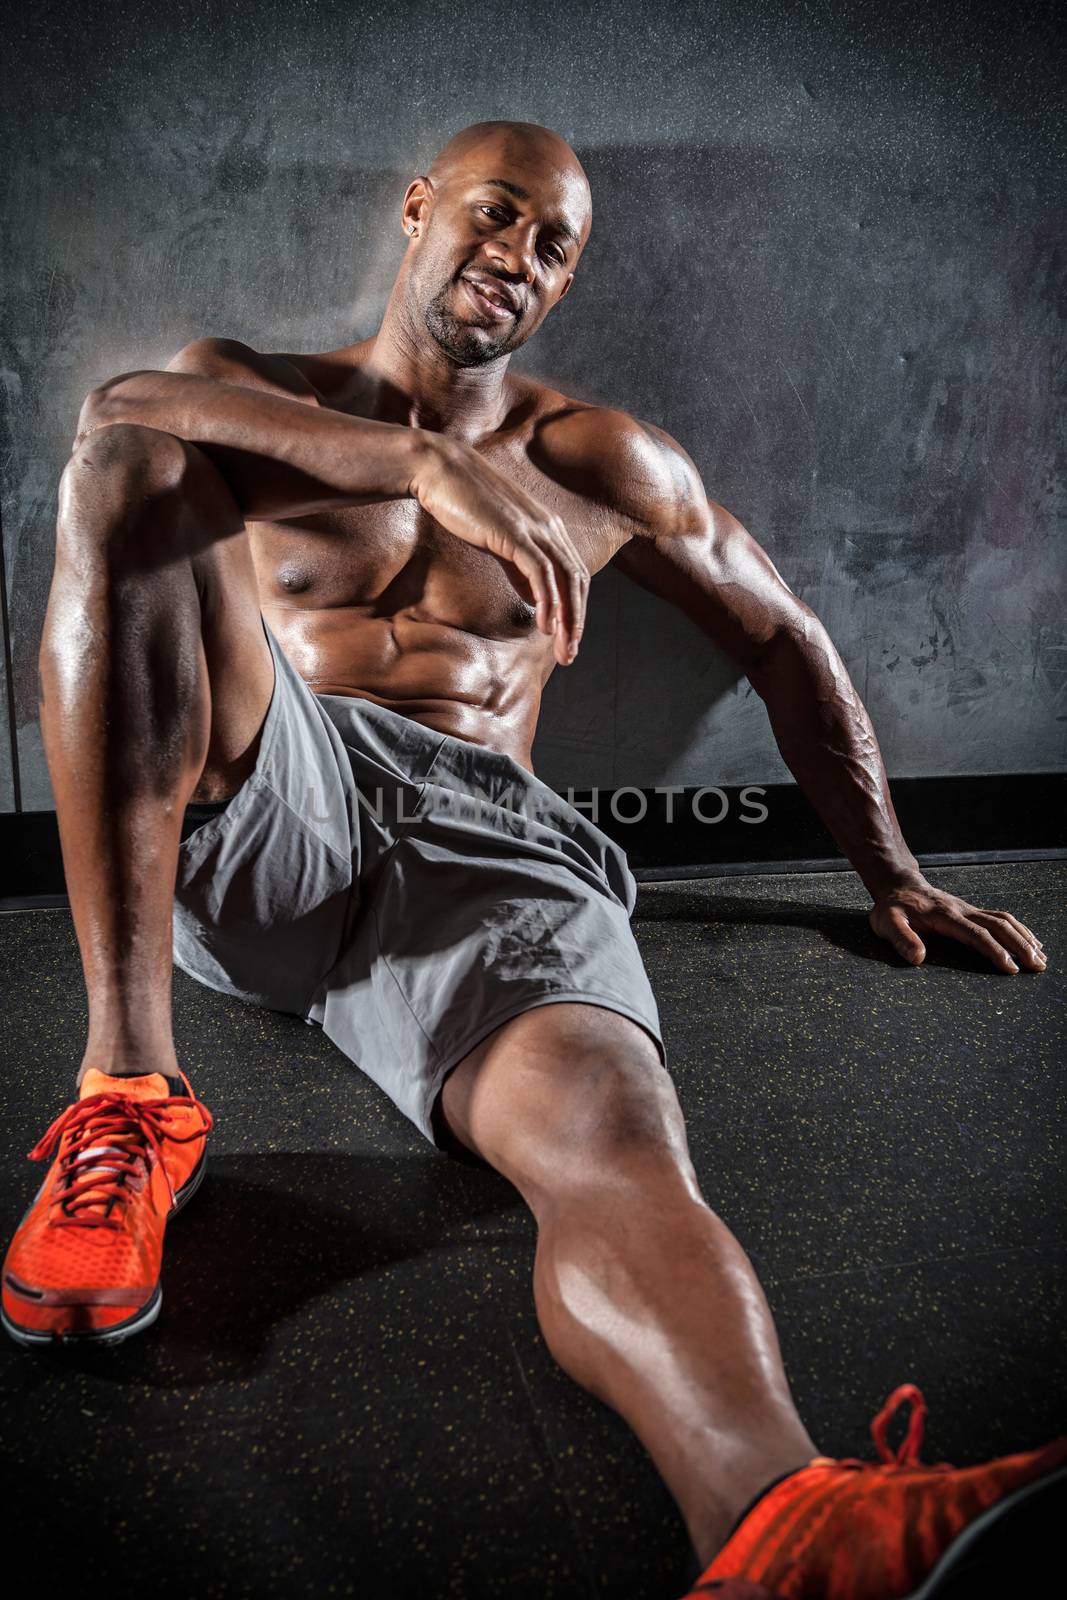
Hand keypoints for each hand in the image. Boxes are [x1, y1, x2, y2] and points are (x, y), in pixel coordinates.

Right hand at [409, 435, 588, 665]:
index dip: (575, 609)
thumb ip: (518, 567)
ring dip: (567, 620)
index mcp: (547, 528)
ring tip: (562, 649)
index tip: (566, 639)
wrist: (440, 470)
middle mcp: (549, 527)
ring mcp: (534, 529)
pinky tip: (544, 626)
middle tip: (569, 655)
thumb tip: (534, 597)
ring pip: (566, 580)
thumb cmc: (464, 504)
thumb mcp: (498, 539)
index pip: (574, 574)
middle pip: (578, 581)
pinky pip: (542, 574)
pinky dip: (548, 602)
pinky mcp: (515, 533)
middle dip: (577, 622)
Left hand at [869, 879, 1045, 973]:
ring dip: (1024, 937)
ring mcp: (969, 909)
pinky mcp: (971, 912)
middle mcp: (962, 910)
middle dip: (1020, 946)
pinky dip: (1019, 929)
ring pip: (1004, 920)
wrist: (897, 885)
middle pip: (999, 925)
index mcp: (945, 915)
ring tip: (1041, 957)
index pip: (976, 934)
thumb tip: (918, 958)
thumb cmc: (891, 908)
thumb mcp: (886, 923)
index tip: (1011, 967)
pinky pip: (1000, 918)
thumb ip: (901, 939)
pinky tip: (1030, 941)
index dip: (995, 951)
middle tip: (1037, 966)